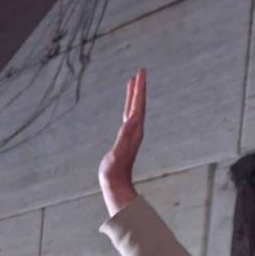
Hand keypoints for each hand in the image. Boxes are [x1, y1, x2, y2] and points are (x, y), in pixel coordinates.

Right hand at [98, 68, 146, 216]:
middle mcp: (135, 130)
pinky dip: (128, 106)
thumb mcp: (118, 152)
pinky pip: (128, 116)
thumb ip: (125, 135)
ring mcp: (131, 134)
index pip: (138, 105)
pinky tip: (127, 105)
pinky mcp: (125, 138)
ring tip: (133, 82)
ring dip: (134, 95)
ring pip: (134, 109)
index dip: (139, 89)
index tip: (140, 73)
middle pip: (138, 104)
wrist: (115, 184)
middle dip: (139, 87)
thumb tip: (132, 119)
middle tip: (140, 71)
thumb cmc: (114, 170)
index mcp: (134, 130)